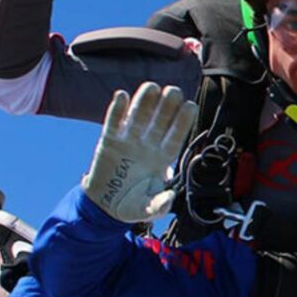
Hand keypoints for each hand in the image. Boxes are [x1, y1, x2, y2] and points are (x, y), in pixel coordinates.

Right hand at [82, 83, 196, 223]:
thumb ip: (159, 205)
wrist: (105, 205)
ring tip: (151, 87)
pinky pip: (113, 123)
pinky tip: (122, 95)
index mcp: (162, 158)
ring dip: (144, 102)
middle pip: (159, 121)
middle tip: (174, 91)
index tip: (191, 106)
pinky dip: (117, 110)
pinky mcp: (109, 141)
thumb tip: (170, 199)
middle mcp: (148, 145)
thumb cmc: (132, 204)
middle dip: (167, 106)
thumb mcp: (147, 209)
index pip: (176, 136)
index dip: (183, 122)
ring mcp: (128, 141)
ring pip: (138, 117)